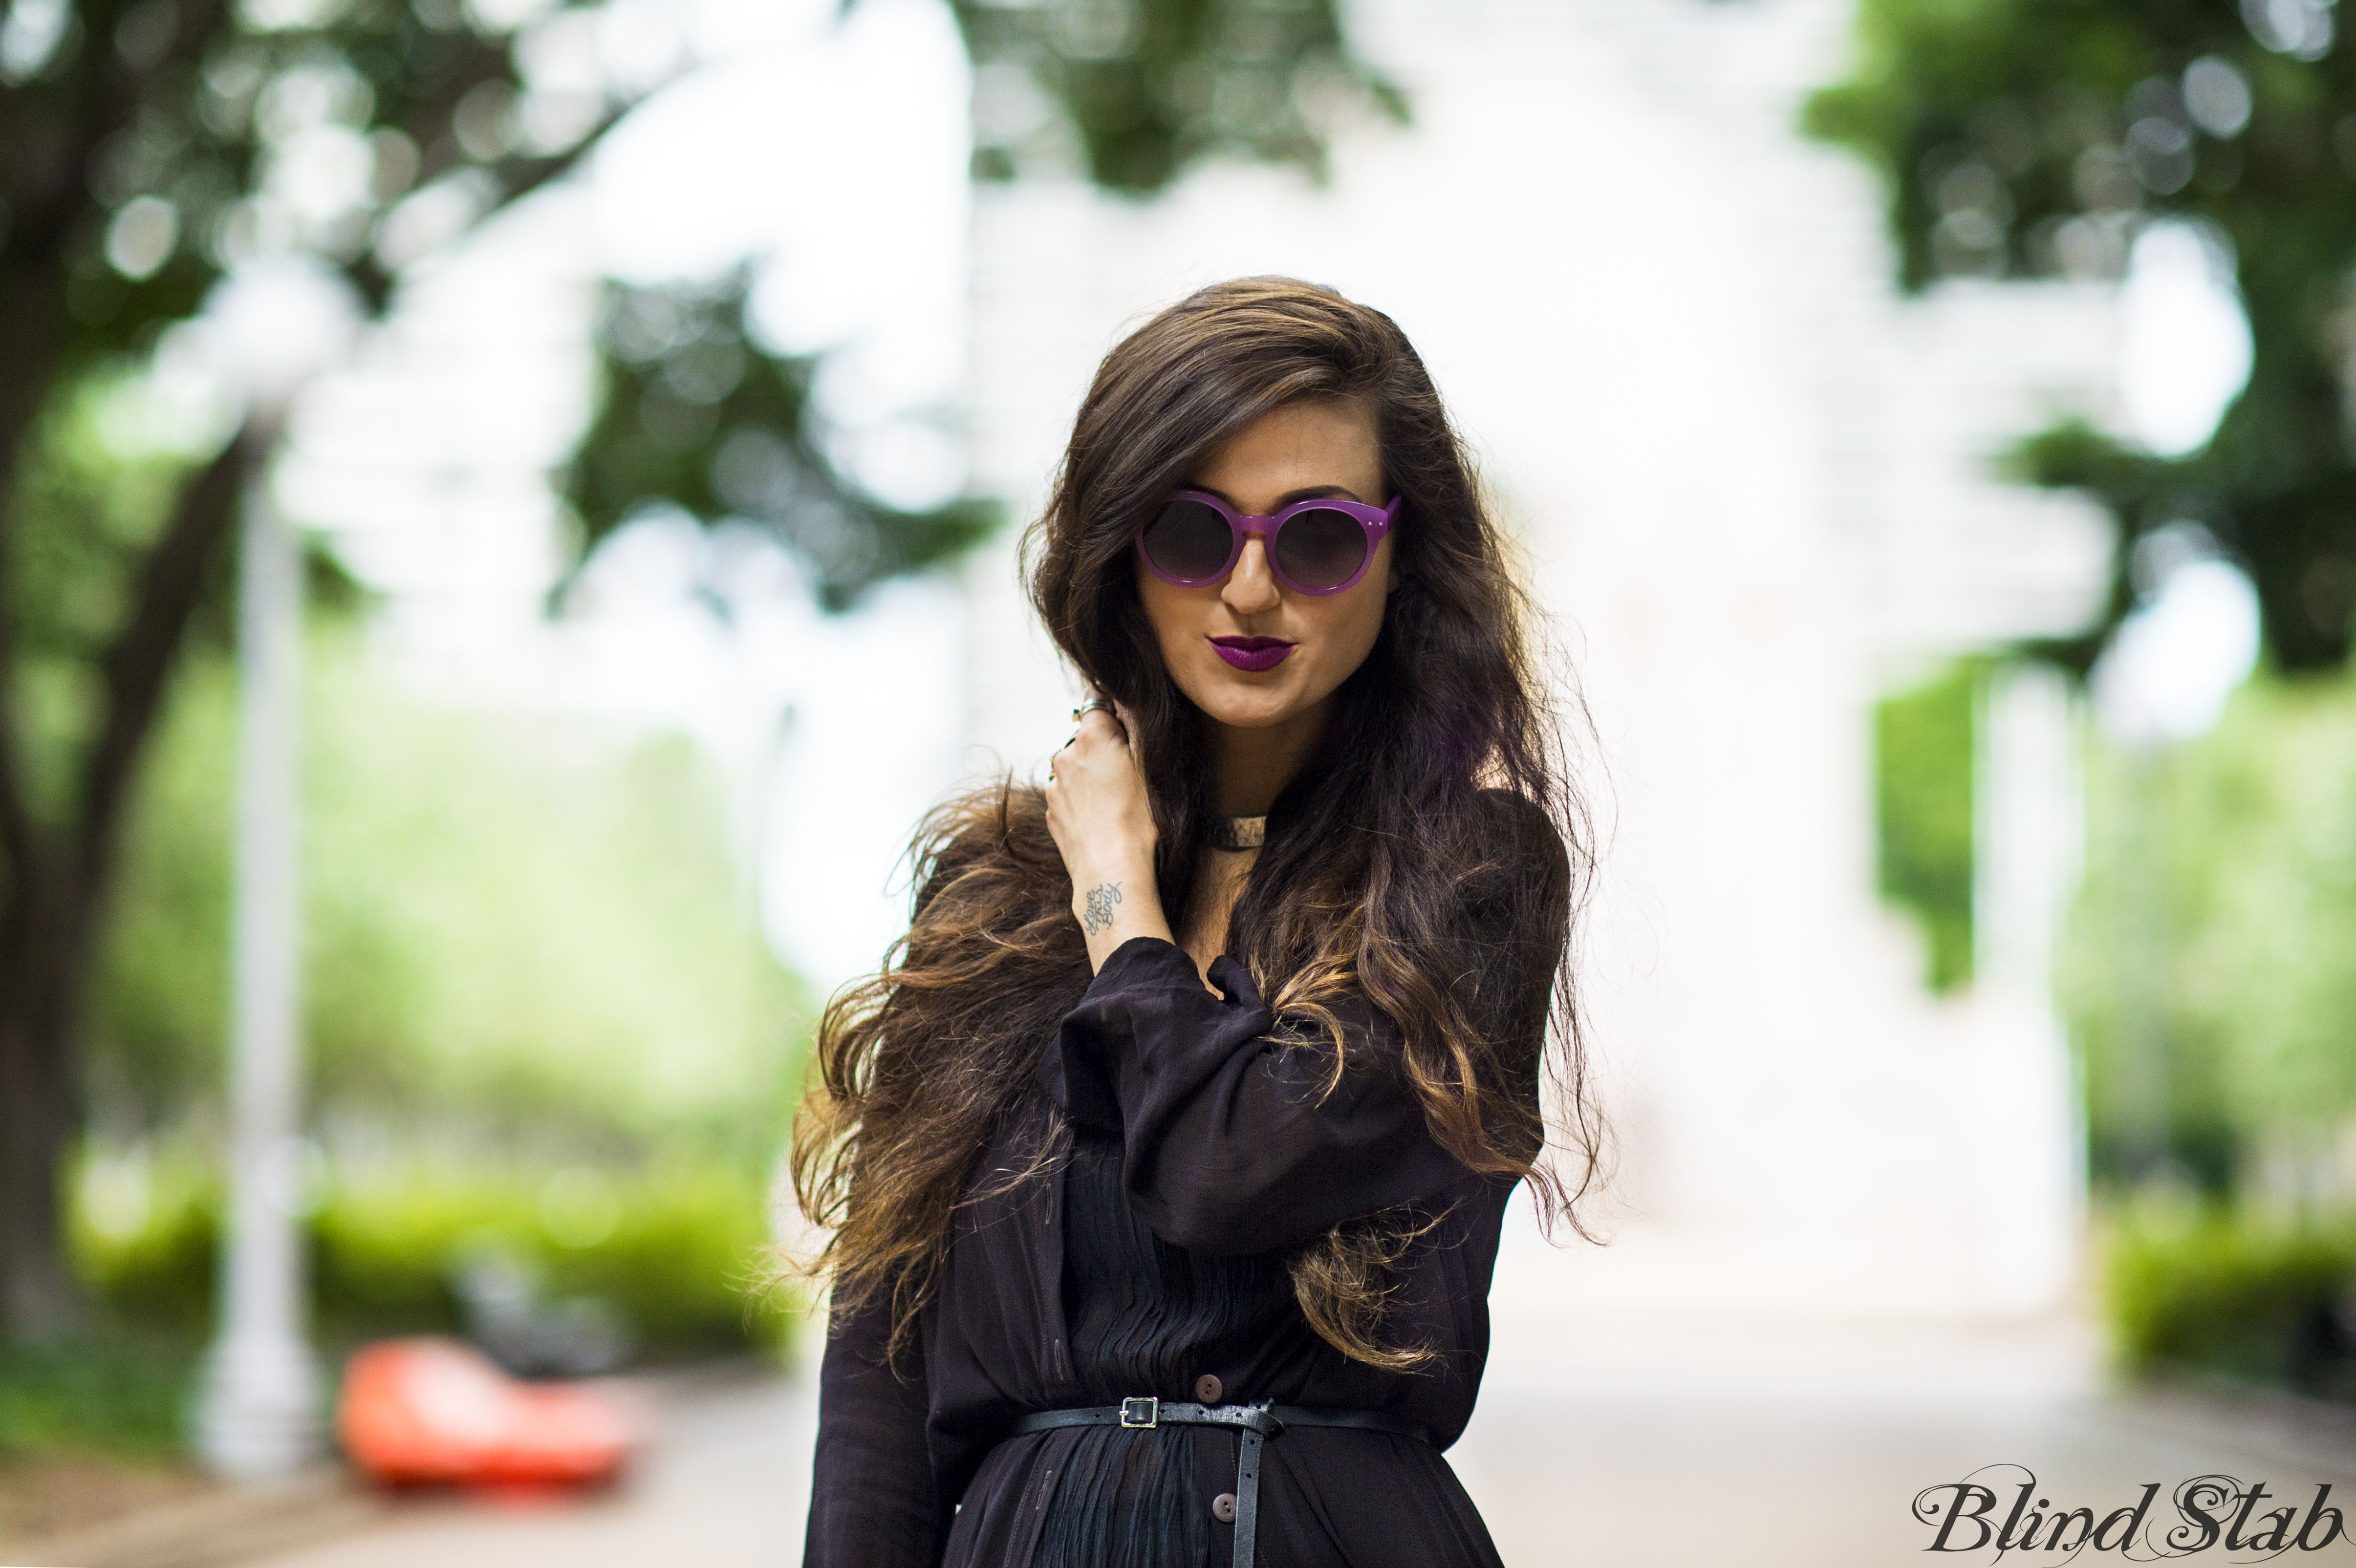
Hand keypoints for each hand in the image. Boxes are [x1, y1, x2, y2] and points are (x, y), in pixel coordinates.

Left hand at [1045, 697, 1172, 968]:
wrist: (1111, 872)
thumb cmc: (1139, 820)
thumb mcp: (1150, 767)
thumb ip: (1135, 728)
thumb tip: (1123, 706)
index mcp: (1091, 737)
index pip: (1097, 704)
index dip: (1115, 718)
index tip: (1128, 737)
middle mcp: (1064, 755)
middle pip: (1085, 739)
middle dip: (1103, 751)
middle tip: (1129, 778)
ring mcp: (1054, 786)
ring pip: (1075, 769)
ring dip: (1091, 778)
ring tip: (1116, 805)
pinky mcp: (1051, 813)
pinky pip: (1068, 796)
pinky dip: (1082, 802)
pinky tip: (1102, 821)